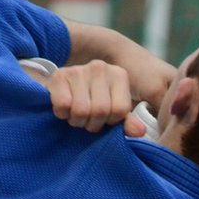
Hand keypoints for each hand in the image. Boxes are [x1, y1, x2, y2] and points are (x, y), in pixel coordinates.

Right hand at [59, 22, 176, 131]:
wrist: (63, 89)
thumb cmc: (92, 103)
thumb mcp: (113, 112)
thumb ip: (127, 122)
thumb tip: (140, 131)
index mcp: (119, 74)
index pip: (119, 109)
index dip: (110, 122)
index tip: (104, 118)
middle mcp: (100, 67)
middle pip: (100, 110)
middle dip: (92, 124)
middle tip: (87, 120)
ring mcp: (79, 69)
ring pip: (81, 110)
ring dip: (77, 121)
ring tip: (76, 115)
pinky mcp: (59, 75)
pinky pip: (63, 105)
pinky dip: (62, 114)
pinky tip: (65, 109)